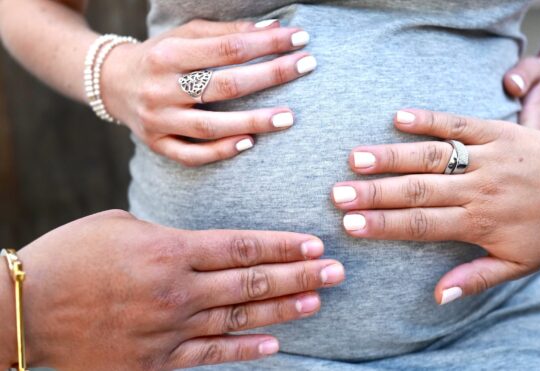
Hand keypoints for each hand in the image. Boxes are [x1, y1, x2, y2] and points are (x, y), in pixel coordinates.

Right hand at [5, 210, 343, 369]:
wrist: (22, 310)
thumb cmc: (71, 256)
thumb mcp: (121, 226)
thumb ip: (170, 235)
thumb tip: (203, 244)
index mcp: (170, 251)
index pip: (242, 246)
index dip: (283, 245)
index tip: (315, 244)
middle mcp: (179, 292)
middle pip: (252, 281)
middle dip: (300, 276)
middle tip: (336, 271)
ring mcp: (170, 330)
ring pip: (240, 317)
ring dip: (284, 310)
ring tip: (318, 302)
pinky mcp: (156, 361)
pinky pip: (211, 355)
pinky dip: (245, 348)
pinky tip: (275, 343)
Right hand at [102, 19, 315, 165]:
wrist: (113, 84)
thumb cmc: (162, 56)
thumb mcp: (186, 36)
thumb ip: (226, 34)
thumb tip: (273, 29)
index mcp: (169, 54)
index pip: (227, 48)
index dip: (266, 43)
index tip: (299, 38)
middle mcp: (162, 88)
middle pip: (224, 85)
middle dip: (270, 75)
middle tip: (306, 67)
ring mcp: (158, 121)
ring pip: (211, 126)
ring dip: (252, 122)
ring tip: (288, 117)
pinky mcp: (157, 145)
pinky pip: (192, 155)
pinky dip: (221, 151)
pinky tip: (250, 143)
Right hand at [331, 109, 539, 304]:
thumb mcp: (518, 266)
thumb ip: (475, 278)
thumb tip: (436, 296)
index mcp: (480, 222)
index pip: (422, 224)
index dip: (383, 224)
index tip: (350, 224)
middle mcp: (480, 188)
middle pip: (418, 190)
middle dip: (375, 192)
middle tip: (338, 192)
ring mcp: (488, 156)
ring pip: (432, 156)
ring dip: (392, 156)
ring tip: (356, 158)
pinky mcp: (498, 130)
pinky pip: (459, 123)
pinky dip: (428, 119)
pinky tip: (397, 117)